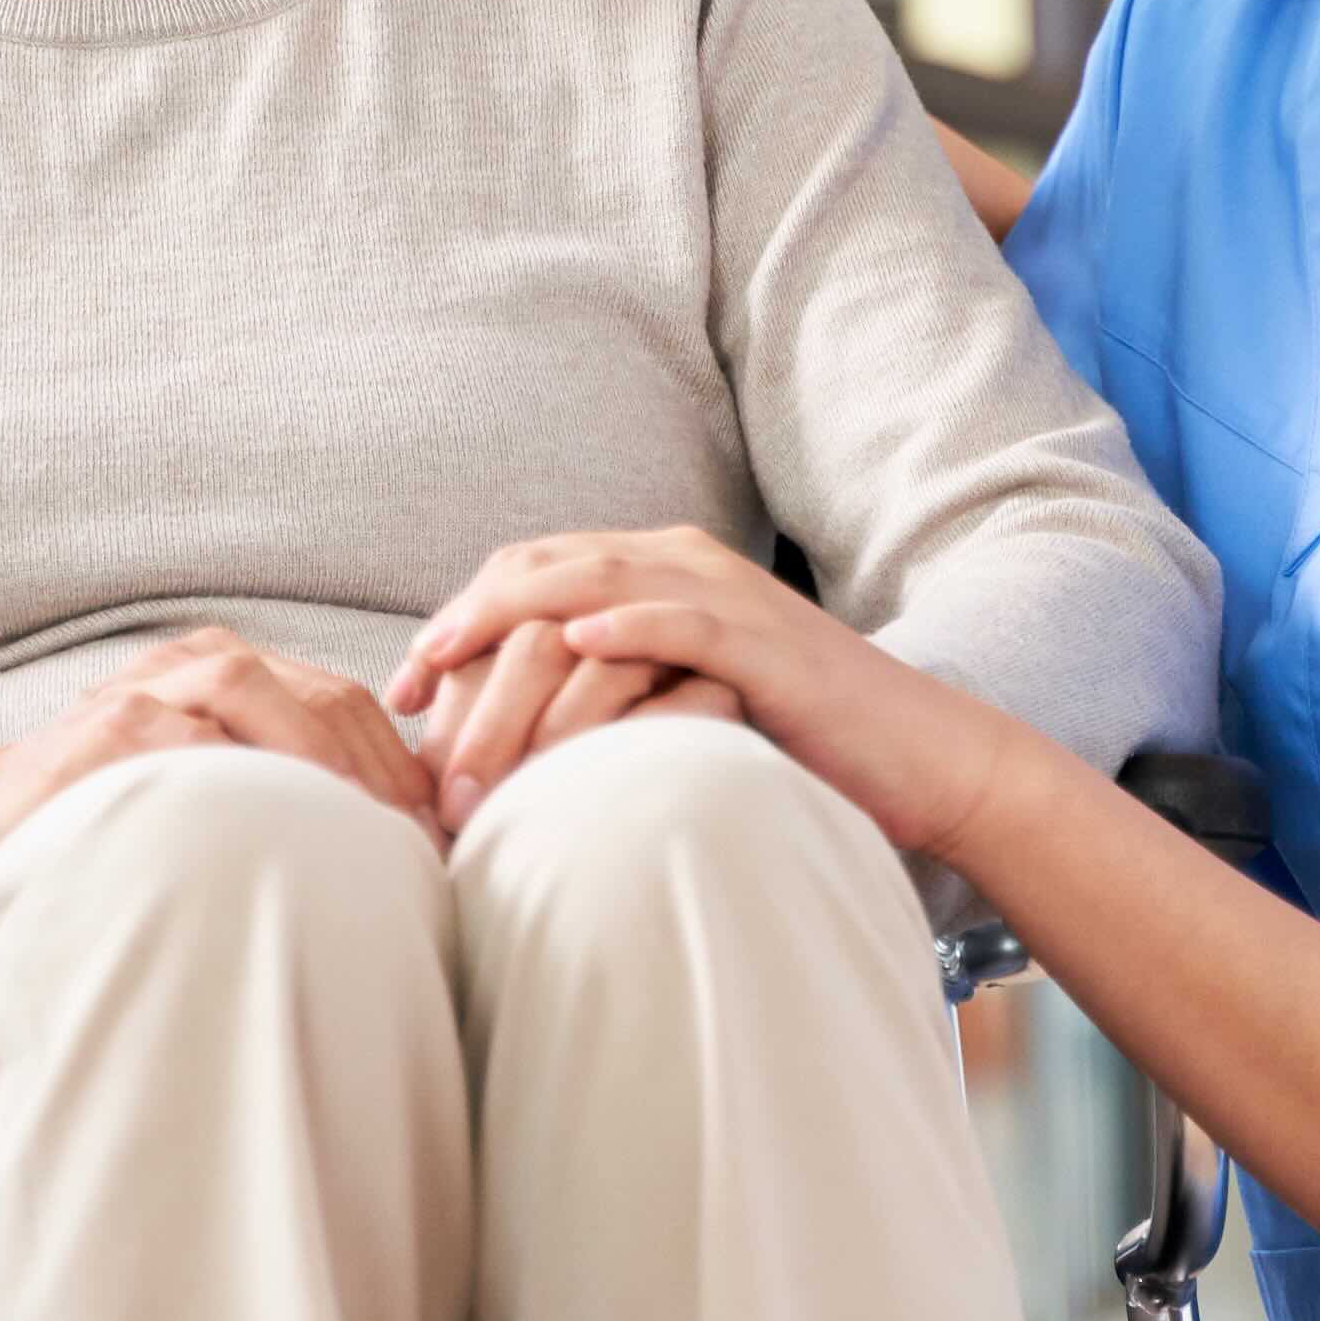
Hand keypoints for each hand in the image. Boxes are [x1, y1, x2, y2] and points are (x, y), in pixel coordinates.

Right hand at [0, 628, 435, 921]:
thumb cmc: (108, 825)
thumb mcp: (206, 797)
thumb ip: (282, 796)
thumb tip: (403, 856)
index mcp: (231, 677)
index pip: (348, 703)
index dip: (404, 766)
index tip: (448, 837)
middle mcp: (192, 667)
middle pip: (318, 693)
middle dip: (382, 769)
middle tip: (425, 849)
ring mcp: (141, 691)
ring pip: (254, 692)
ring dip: (322, 762)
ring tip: (367, 834)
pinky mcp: (98, 732)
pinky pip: (176, 740)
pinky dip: (231, 777)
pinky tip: (272, 830)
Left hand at [395, 526, 1028, 862]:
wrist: (917, 756)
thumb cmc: (792, 748)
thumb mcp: (676, 715)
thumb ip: (603, 707)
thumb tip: (504, 754)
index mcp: (655, 574)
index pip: (527, 574)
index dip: (456, 621)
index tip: (402, 691)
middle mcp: (682, 564)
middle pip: (542, 568)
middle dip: (465, 622)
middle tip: (407, 683)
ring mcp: (726, 596)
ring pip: (595, 584)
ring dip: (517, 629)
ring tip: (452, 665)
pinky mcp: (767, 641)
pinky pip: (685, 619)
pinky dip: (630, 622)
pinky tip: (580, 645)